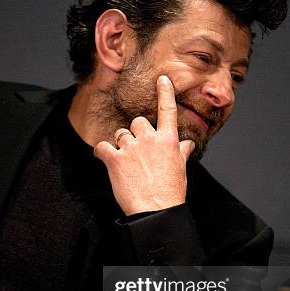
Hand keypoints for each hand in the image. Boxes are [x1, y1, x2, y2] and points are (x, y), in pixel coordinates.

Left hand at [94, 75, 194, 214]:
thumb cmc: (171, 193)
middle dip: (135, 133)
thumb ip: (182, 152)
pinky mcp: (114, 159)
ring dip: (120, 145)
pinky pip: (101, 147)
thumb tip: (188, 144)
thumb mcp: (181, 169)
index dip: (165, 92)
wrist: (156, 211)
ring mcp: (131, 148)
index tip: (162, 79)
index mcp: (168, 140)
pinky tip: (106, 160)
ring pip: (120, 134)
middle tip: (137, 151)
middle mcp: (149, 139)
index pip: (167, 110)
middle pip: (138, 122)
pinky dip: (102, 153)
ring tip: (126, 162)